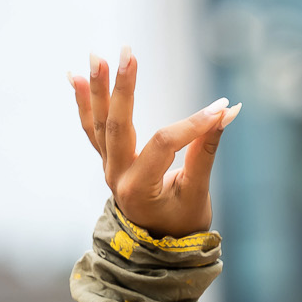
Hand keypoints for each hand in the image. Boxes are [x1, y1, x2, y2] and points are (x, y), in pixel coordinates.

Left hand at [69, 48, 236, 237]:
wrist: (158, 248)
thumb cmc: (182, 224)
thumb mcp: (198, 193)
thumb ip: (207, 150)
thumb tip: (227, 112)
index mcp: (139, 189)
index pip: (163, 144)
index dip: (193, 124)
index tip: (221, 107)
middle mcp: (116, 176)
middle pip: (117, 125)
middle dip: (122, 87)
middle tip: (128, 53)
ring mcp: (108, 167)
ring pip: (99, 123)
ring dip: (96, 88)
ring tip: (95, 55)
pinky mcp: (107, 160)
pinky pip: (91, 129)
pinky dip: (83, 103)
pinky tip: (74, 75)